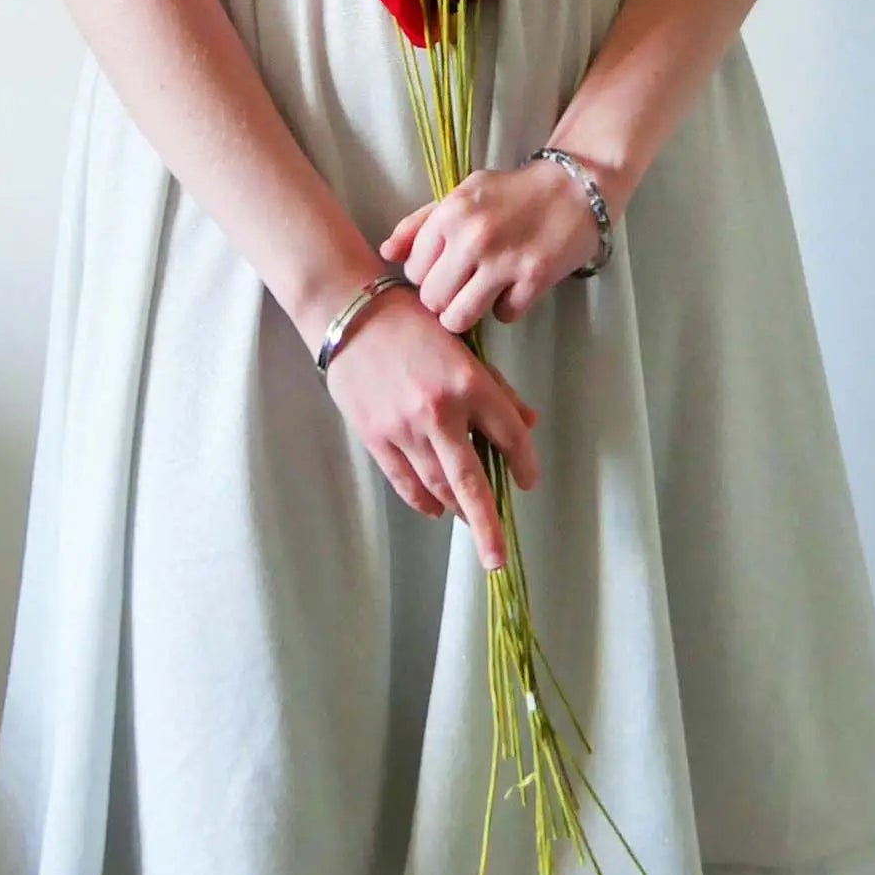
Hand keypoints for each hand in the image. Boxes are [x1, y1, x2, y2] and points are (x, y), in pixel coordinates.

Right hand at [322, 283, 539, 570]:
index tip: (526, 481)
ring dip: (456, 509)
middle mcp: (439, 412)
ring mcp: (404, 429)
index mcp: (468, 382)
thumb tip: (526, 424)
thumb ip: (495, 387)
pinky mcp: (376, 438)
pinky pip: (405, 482)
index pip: (509, 436)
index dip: (523, 464)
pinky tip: (435, 509)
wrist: (348, 314)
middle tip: (498, 559)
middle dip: (487, 526)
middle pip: (472, 483)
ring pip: (438, 487)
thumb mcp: (463, 346)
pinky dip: (423, 501)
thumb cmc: (410, 321)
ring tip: (468, 521)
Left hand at [378, 159, 605, 334]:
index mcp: (450, 214)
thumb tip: (387, 254)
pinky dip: (507, 307)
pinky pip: (503, 316)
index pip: (413, 271)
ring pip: (459, 318)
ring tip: (481, 296)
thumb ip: (419, 224)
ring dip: (468, 313)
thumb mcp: (461, 195)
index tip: (445, 269)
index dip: (428, 275)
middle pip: (432, 299)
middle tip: (464, 286)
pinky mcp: (534, 279)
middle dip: (444, 299)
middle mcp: (472, 237)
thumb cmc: (511, 193)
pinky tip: (515, 287)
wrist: (575, 187)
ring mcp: (504, 260)